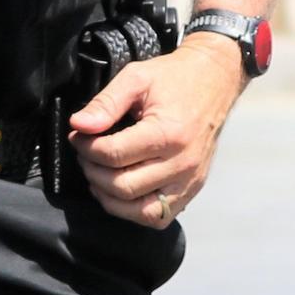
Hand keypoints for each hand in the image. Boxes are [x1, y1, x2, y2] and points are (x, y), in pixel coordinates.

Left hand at [67, 36, 245, 227]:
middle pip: (123, 187)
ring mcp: (190, 181)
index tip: (78, 136)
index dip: (86, 148)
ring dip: (110, 198)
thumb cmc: (176, 78)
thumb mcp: (137, 78)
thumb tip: (79, 125)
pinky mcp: (192, 189)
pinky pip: (159, 217)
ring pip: (140, 211)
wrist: (215, 80)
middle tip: (86, 155)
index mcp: (169, 133)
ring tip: (99, 176)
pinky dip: (134, 210)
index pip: (113, 155)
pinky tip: (121, 191)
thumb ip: (106, 103)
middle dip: (93, 172)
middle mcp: (182, 163)